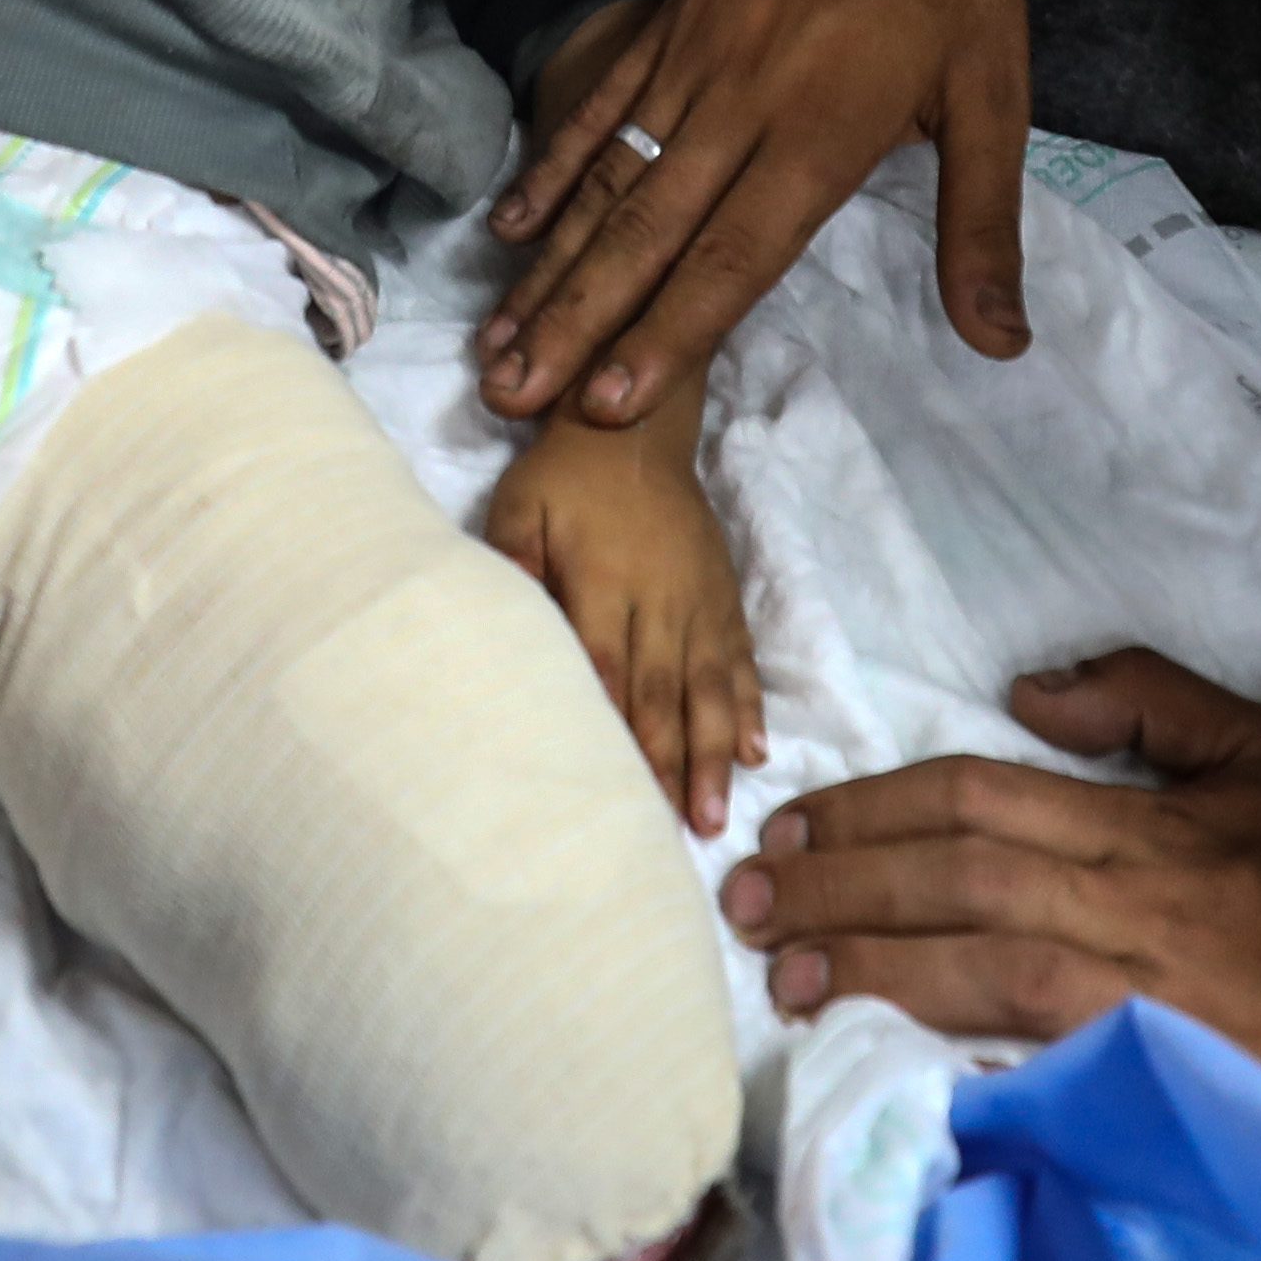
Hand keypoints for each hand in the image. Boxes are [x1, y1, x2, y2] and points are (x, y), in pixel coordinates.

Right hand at [480, 0, 1031, 429]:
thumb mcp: (996, 95)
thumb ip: (983, 224)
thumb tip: (1000, 342)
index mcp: (819, 134)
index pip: (732, 255)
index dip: (668, 331)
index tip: (610, 402)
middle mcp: (738, 108)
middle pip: (645, 233)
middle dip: (577, 322)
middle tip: (512, 395)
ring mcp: (690, 64)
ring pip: (607, 183)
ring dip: (550, 267)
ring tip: (497, 341)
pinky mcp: (668, 27)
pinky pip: (599, 109)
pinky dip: (551, 169)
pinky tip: (510, 228)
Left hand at [484, 419, 764, 834]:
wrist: (636, 427)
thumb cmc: (561, 477)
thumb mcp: (519, 506)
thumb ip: (512, 558)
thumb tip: (505, 612)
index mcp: (605, 579)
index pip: (608, 664)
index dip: (614, 725)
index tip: (617, 787)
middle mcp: (661, 598)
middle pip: (664, 693)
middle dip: (672, 764)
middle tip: (680, 833)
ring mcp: (700, 601)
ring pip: (709, 689)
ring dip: (714, 755)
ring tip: (717, 815)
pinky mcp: (724, 597)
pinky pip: (742, 661)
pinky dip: (748, 708)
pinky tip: (755, 753)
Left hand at [714, 649, 1260, 1208]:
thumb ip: (1152, 700)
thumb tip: (1032, 687)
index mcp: (1142, 825)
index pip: (975, 800)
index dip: (872, 809)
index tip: (792, 824)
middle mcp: (1126, 902)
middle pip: (953, 875)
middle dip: (837, 881)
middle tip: (746, 894)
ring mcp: (1139, 995)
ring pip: (975, 962)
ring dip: (866, 961)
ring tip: (780, 969)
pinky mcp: (1159, 1075)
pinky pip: (1035, 1056)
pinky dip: (952, 1051)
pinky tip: (878, 1056)